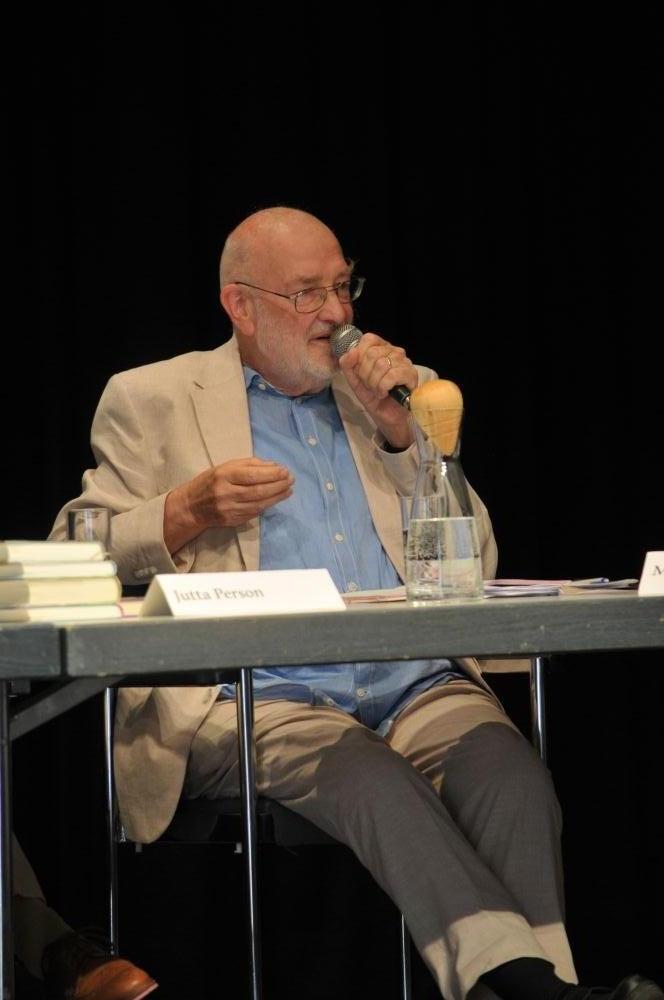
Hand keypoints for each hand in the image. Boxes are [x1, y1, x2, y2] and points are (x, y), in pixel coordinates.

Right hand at [164, 458, 293, 552]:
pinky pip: (254, 513)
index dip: (271, 474)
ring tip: (288, 490)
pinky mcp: (232, 521)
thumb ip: (249, 464)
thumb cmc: (210, 481)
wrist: (191, 506)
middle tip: (291, 480)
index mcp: (223, 476)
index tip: (285, 471)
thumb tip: (273, 465)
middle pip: (258, 491)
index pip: (252, 475)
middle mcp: (226, 493)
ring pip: (258, 504)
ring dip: (277, 497)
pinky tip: (276, 499)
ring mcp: (229, 509)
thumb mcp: (225, 467)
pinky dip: (267, 505)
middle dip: (278, 485)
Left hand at [338, 333, 417, 449]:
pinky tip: (385, 393)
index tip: (361, 372)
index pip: (368, 339)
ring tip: (378, 391)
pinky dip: (383, 388)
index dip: (360, 357)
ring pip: (381, 365)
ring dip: (374, 383)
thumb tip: (351, 351)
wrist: (387, 416)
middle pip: (372, 353)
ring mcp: (404, 362)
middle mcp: (394, 352)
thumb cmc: (373, 397)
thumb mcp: (354, 380)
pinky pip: (391, 376)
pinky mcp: (411, 374)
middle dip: (366, 374)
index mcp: (381, 349)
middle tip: (370, 386)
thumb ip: (347, 364)